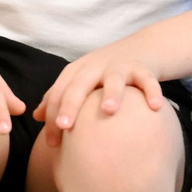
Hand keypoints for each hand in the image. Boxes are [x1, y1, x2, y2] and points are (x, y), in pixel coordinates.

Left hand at [35, 45, 165, 144]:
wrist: (139, 48)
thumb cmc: (103, 72)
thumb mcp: (79, 80)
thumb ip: (59, 97)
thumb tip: (36, 117)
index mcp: (76, 72)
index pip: (58, 94)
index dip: (52, 116)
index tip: (50, 143)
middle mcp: (95, 67)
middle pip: (79, 85)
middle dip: (70, 104)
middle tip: (64, 126)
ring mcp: (119, 66)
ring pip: (113, 79)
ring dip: (111, 94)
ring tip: (108, 110)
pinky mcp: (143, 68)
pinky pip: (148, 80)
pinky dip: (152, 92)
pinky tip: (155, 107)